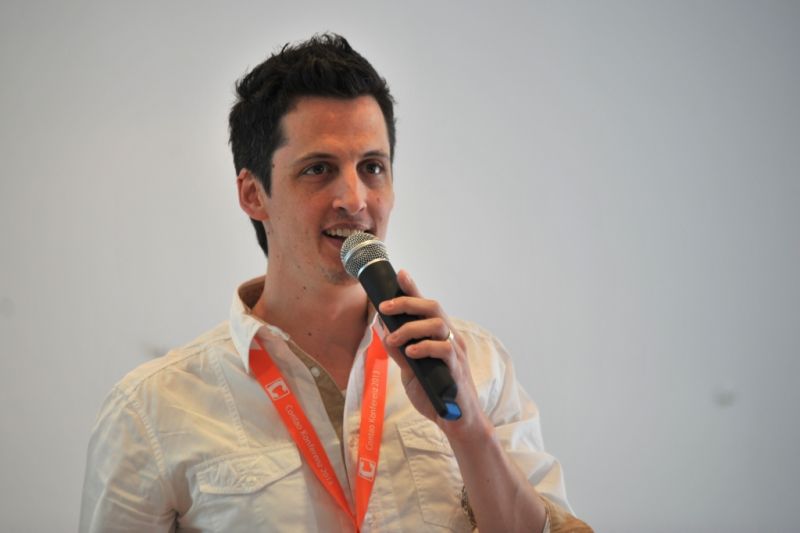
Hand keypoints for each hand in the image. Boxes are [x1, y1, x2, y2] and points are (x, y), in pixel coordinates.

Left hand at [379, 270, 488, 435]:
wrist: (456, 421)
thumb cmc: (434, 393)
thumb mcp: (410, 371)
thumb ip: (399, 351)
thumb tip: (382, 329)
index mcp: (438, 335)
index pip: (426, 307)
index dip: (414, 289)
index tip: (400, 274)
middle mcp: (449, 337)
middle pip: (432, 306)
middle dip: (406, 302)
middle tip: (384, 308)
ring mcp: (455, 351)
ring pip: (436, 323)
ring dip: (410, 328)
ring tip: (392, 339)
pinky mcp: (457, 367)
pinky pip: (443, 348)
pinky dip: (424, 346)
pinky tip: (410, 352)